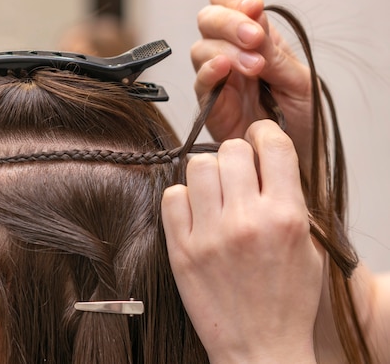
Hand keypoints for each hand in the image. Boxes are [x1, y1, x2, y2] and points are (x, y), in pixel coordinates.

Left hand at [162, 120, 323, 363]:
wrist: (260, 347)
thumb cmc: (285, 300)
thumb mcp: (306, 247)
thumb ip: (288, 200)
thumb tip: (264, 162)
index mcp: (285, 217)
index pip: (273, 145)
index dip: (264, 134)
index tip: (258, 139)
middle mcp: (247, 221)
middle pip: (231, 150)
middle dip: (236, 155)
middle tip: (237, 173)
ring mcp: (210, 234)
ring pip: (197, 166)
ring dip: (207, 174)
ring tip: (214, 193)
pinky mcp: (181, 249)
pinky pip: (172, 196)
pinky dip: (182, 198)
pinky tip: (195, 213)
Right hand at [191, 0, 313, 174]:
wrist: (296, 160)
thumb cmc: (302, 122)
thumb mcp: (299, 82)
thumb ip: (276, 55)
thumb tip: (256, 24)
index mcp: (255, 40)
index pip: (228, 2)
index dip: (234, 0)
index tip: (254, 9)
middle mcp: (231, 54)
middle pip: (208, 19)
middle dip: (228, 22)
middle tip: (252, 36)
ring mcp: (218, 80)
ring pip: (200, 48)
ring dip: (225, 49)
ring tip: (254, 67)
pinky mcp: (209, 106)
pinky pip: (200, 82)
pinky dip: (209, 71)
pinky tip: (224, 69)